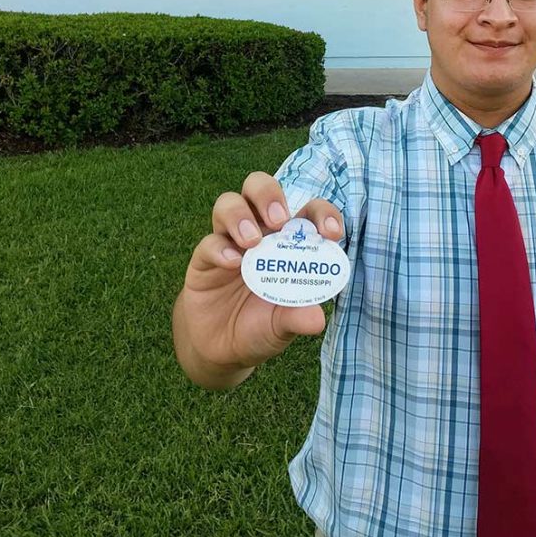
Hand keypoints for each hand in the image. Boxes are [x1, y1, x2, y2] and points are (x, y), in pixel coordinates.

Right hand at [181, 172, 344, 376]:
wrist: (223, 348)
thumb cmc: (262, 326)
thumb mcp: (283, 326)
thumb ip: (297, 318)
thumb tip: (318, 319)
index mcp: (288, 241)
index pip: (308, 211)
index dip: (323, 214)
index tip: (331, 233)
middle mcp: (259, 232)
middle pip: (260, 188)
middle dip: (270, 195)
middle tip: (279, 221)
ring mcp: (229, 241)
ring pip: (229, 203)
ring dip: (241, 216)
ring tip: (252, 242)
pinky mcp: (204, 259)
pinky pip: (208, 242)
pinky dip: (220, 248)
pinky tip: (232, 263)